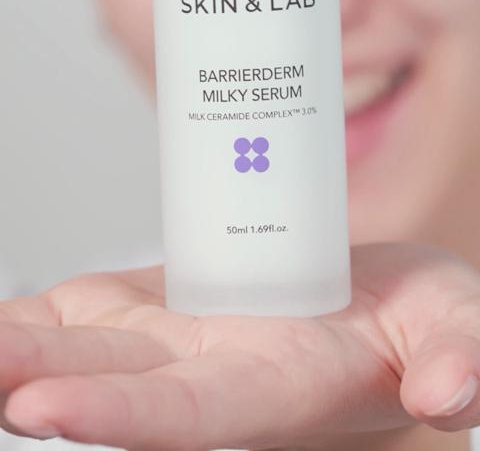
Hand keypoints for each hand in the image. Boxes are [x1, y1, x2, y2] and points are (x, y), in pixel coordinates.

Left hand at [2, 244, 479, 449]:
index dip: (117, 418)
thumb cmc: (422, 319)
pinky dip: (32, 314)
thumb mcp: (457, 323)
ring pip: (80, 344)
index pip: (187, 418)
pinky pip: (82, 312)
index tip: (39, 408)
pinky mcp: (156, 305)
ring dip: (17, 343)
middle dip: (33, 377)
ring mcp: (174, 340)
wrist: (376, 302)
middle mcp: (208, 378)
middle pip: (108, 383)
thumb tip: (448, 396)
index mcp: (275, 391)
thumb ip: (459, 353)